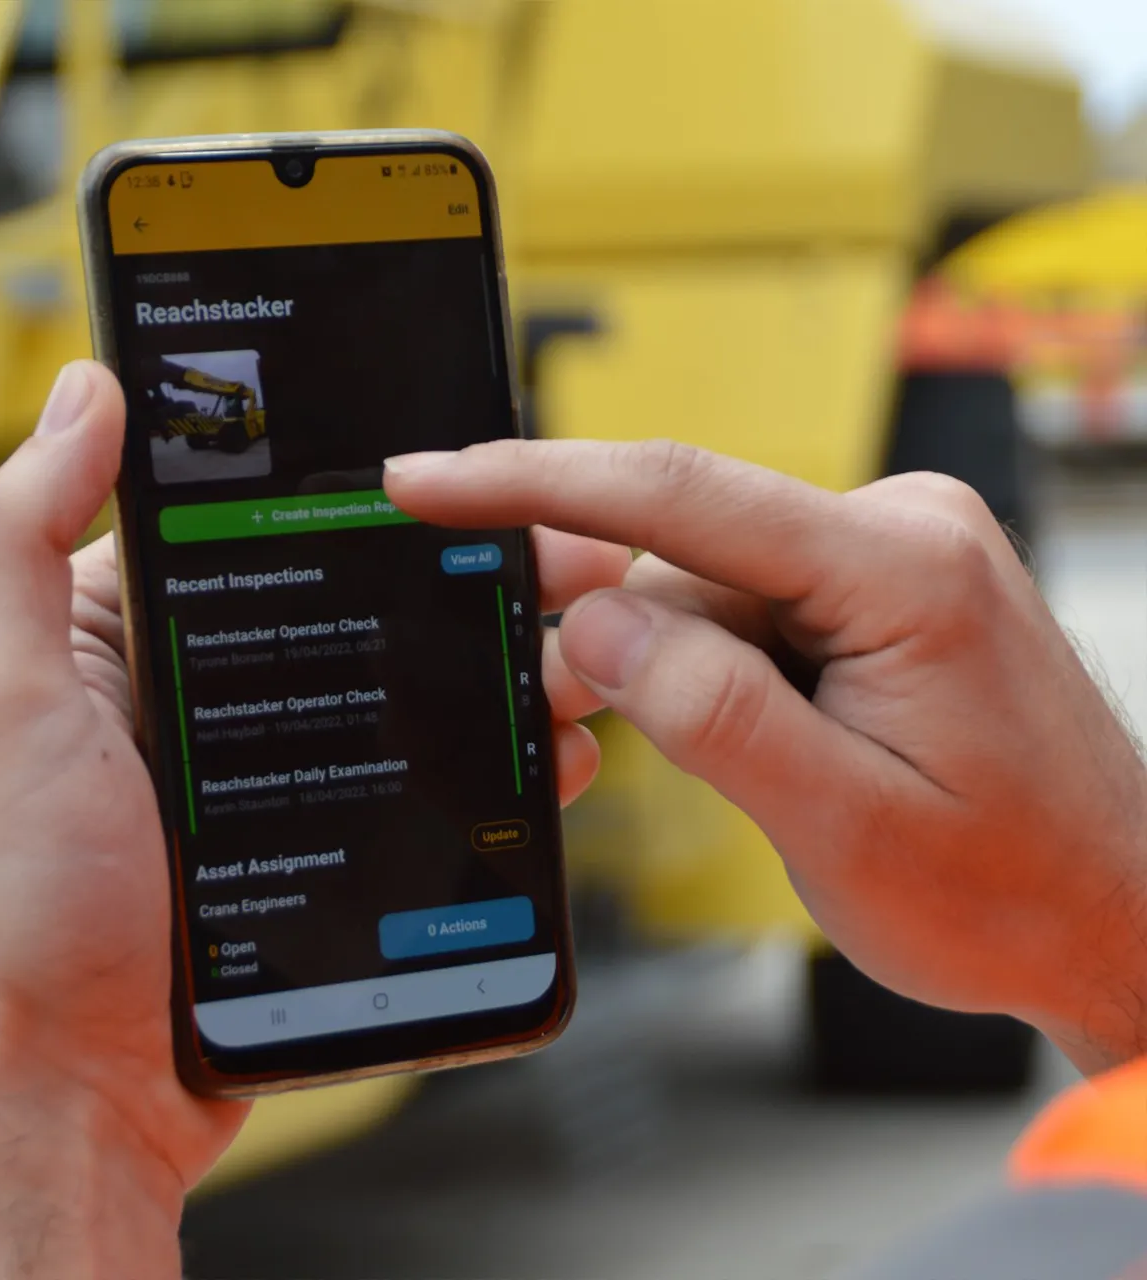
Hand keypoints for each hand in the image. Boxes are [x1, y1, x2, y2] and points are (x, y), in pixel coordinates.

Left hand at [0, 364, 625, 1278]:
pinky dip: (488, 769)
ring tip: (573, 658)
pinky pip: (422, 788)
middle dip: (471, 584)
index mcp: (145, 636)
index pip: (276, 530)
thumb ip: (25, 532)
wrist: (81, 1084)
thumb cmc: (26, 896)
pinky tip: (545, 756)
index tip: (466, 479)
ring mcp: (283, 773)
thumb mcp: (6, 691)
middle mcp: (221, 695)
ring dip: (496, 675)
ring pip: (411, 699)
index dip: (373, 500)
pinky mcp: (328, 846)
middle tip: (561, 566)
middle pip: (366, 613)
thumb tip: (87, 390)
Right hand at [386, 439, 1146, 1074]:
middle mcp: (897, 536)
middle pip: (680, 558)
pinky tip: (717, 735)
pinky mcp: (873, 598)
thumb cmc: (1009, 889)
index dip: (532, 483)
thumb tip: (594, 628)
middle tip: (544, 717)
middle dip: (594, 634)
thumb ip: (712, 715)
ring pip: (704, 593)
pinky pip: (747, 612)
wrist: (1112, 917)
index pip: (677, 494)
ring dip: (655, 670)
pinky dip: (701, 671)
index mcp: (902, 570)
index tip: (431, 482)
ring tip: (657, 757)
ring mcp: (887, 562)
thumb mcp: (843, 828)